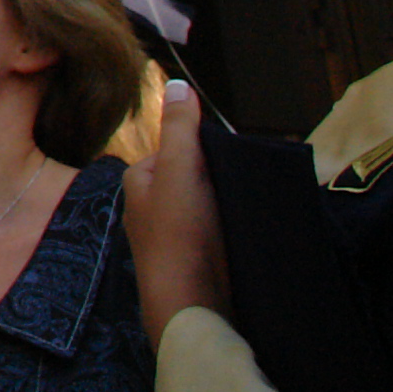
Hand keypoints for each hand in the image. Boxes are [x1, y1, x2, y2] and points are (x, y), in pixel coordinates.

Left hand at [121, 81, 227, 339]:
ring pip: (206, 205)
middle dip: (219, 177)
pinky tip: (250, 232)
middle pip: (193, 176)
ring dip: (229, 203)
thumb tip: (176, 83)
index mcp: (139, 180)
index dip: (208, 148)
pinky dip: (231, 228)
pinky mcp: (193, 261)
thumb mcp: (179, 172)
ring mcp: (170, 236)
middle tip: (248, 183)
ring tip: (252, 206)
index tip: (234, 156)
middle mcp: (148, 205)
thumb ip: (179, 129)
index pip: (178, 147)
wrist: (190, 308)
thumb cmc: (179, 236)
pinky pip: (215, 232)